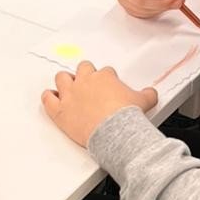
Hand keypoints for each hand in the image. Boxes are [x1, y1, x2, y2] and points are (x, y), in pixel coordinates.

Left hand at [41, 61, 156, 146]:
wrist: (114, 130)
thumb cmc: (126, 115)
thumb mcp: (144, 101)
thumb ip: (147, 94)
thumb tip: (151, 94)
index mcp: (104, 77)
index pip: (104, 72)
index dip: (106, 79)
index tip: (108, 87)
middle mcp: (85, 81)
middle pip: (82, 68)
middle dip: (85, 75)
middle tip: (88, 84)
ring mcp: (71, 94)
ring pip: (62, 78)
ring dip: (65, 82)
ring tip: (68, 87)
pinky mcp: (60, 110)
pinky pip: (48, 98)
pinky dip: (48, 97)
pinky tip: (51, 97)